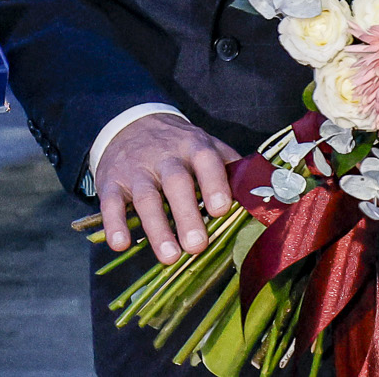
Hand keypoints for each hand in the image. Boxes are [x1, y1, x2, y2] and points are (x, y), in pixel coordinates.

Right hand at [97, 113, 239, 265]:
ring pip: (145, 197)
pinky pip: (110, 202)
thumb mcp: (205, 145)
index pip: (206, 160)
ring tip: (170, 257)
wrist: (129, 122)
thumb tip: (268, 198)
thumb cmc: (179, 146)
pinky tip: (120, 244)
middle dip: (187, 213)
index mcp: (193, 146)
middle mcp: (164, 156)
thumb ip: (232, 169)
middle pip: (175, 182)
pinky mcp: (111, 181)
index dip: (214, 183)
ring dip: (156, 227)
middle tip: (198, 244)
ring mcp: (136, 169)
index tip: (221, 210)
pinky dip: (114, 223)